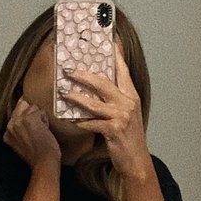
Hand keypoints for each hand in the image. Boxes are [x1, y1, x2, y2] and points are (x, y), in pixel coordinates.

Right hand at [4, 94, 60, 170]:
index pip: (15, 113)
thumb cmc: (37, 157)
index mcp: (7, 133)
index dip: (26, 117)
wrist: (43, 163)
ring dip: (40, 117)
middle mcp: (10, 125)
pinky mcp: (30, 118)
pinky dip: (45, 119)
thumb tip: (26, 119)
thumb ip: (19, 132)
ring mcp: (19, 120)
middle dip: (32, 114)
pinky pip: (41, 111)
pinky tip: (45, 131)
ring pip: (32, 107)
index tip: (32, 126)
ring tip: (42, 131)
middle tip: (37, 129)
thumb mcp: (22, 145)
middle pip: (22, 105)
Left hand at [59, 41, 149, 178]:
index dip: (115, 54)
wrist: (137, 160)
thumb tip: (96, 85)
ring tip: (63, 92)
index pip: (122, 70)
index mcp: (131, 95)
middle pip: (103, 83)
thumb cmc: (129, 136)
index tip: (108, 40)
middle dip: (84, 75)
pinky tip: (71, 120)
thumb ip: (116, 98)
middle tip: (68, 70)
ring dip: (76, 97)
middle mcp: (128, 103)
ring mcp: (121, 116)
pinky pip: (92, 122)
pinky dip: (80, 121)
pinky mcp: (114, 130)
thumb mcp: (126, 113)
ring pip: (94, 102)